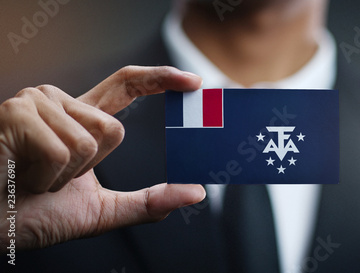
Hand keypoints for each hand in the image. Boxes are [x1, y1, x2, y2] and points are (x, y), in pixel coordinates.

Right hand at [0, 66, 205, 250]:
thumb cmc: (34, 213)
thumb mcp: (101, 210)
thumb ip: (148, 202)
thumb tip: (196, 192)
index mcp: (79, 119)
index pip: (126, 85)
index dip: (160, 79)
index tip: (192, 82)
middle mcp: (59, 102)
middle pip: (114, 129)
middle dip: (89, 168)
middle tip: (53, 178)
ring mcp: (36, 103)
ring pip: (91, 141)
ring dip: (65, 176)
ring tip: (33, 176)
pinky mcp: (17, 113)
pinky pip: (63, 150)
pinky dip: (46, 178)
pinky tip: (21, 175)